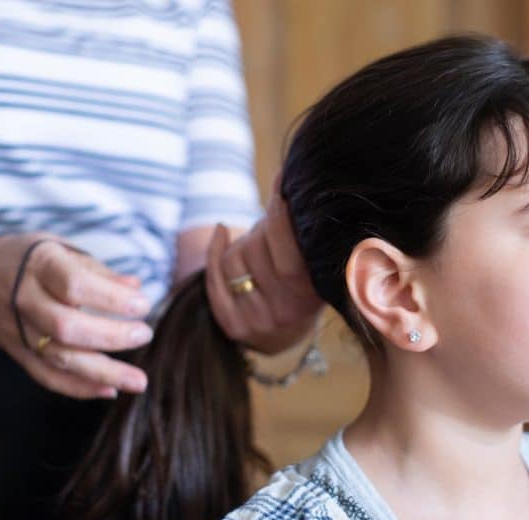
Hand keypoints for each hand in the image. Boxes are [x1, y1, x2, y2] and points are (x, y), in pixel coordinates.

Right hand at [0, 233, 152, 398]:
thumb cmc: (26, 258)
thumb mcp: (59, 248)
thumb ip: (97, 270)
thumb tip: (135, 287)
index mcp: (40, 265)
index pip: (75, 285)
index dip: (111, 298)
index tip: (142, 305)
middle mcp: (25, 299)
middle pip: (66, 326)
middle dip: (111, 336)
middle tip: (144, 335)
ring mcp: (19, 330)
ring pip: (59, 358)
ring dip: (103, 372)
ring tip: (138, 381)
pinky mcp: (18, 353)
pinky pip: (46, 376)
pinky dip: (79, 388)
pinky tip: (110, 390)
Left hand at [205, 175, 323, 352]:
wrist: (290, 334)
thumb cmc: (306, 283)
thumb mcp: (315, 263)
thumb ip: (304, 234)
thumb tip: (288, 182)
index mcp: (310, 292)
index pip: (286, 243)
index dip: (280, 209)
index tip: (282, 176)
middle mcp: (283, 310)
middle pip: (253, 247)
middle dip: (261, 229)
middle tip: (273, 228)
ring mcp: (256, 320)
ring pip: (231, 259)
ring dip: (242, 244)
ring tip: (261, 249)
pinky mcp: (233, 325)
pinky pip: (213, 277)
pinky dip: (215, 250)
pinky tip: (222, 232)